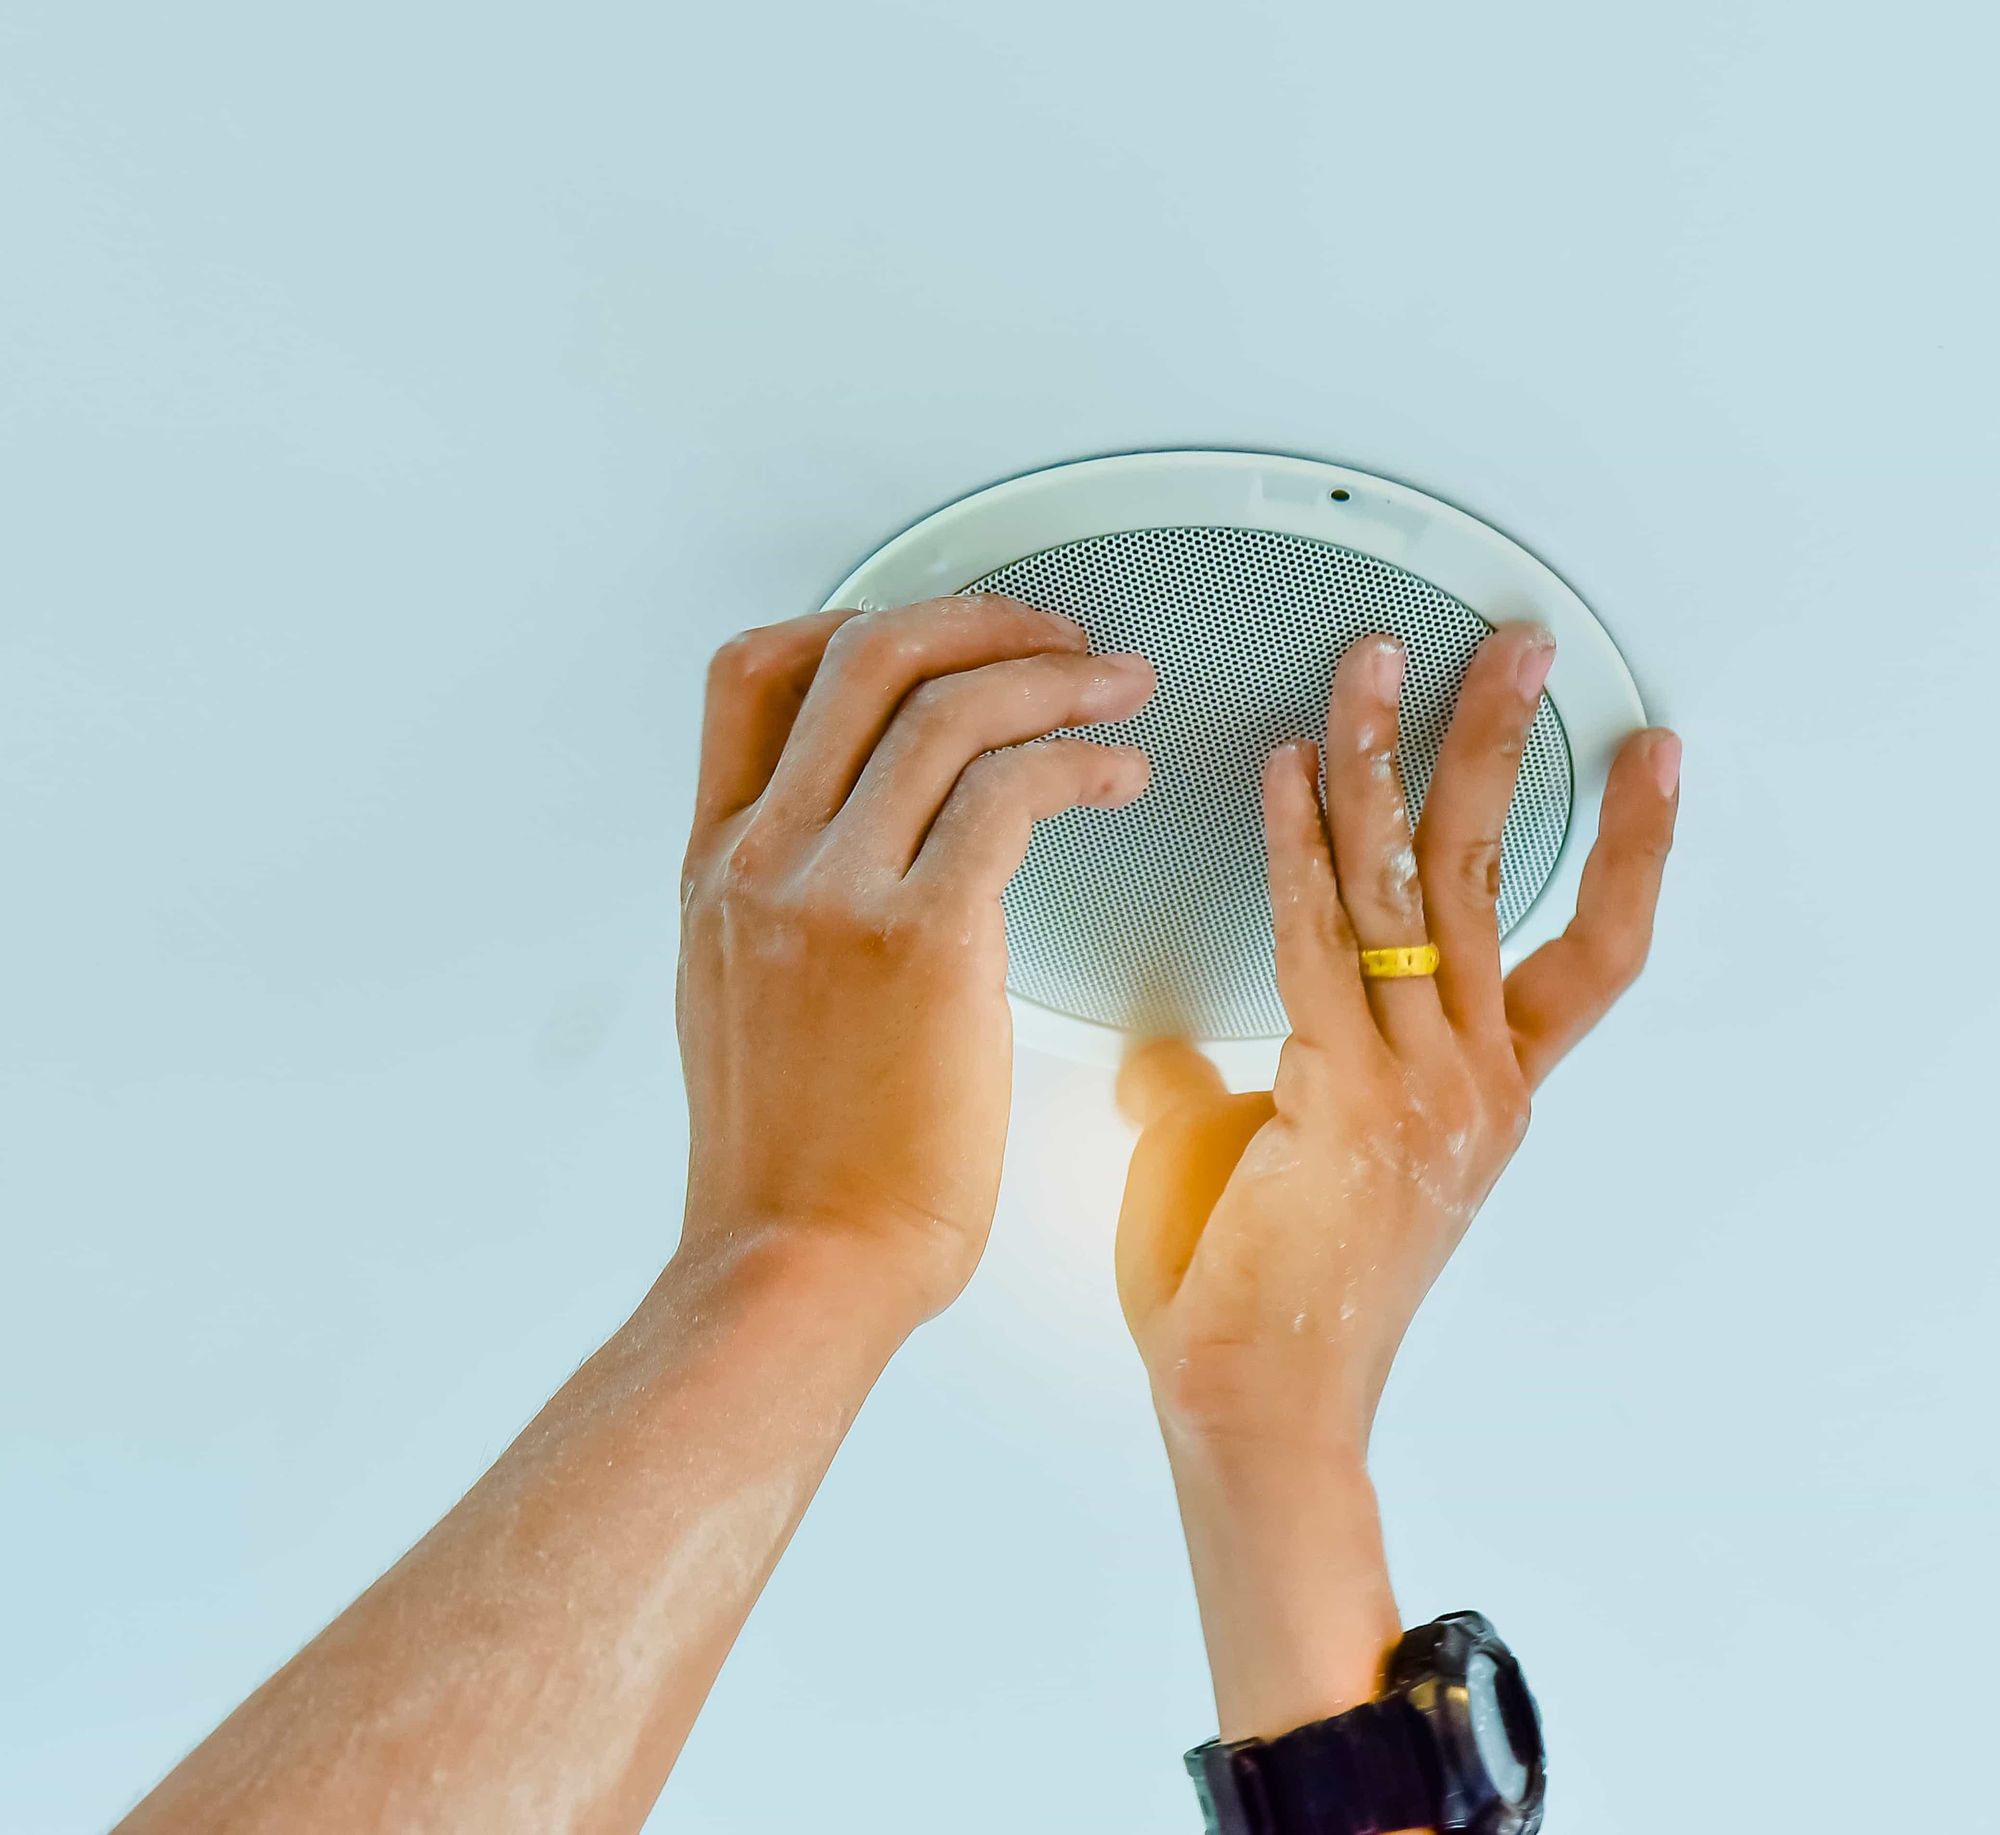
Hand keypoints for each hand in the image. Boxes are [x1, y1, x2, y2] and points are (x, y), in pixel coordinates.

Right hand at [676, 593, 1155, 1320]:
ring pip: (945, 708)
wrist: (796, 1271)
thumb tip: (854, 864)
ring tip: (1119, 688)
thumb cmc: (791, 1170)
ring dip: (1052, 676)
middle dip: (977, 620)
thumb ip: (784, 914)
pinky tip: (1122, 777)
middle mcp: (764, 858)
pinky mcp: (919, 938)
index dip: (856, 624)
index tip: (940, 639)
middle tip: (1058, 634)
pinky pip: (1010, 792)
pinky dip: (1080, 760)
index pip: (752, 675)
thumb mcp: (744, 1008)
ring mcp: (831, 893)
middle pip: (862, 656)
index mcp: (717, 870)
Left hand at [1115, 621, 1678, 1735]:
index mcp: (1484, 1094)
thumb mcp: (1267, 1168)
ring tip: (1381, 667)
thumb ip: (1230, 1089)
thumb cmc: (1257, 1301)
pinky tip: (1285, 771)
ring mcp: (1422, 1088)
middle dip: (1502, 750)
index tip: (1642, 754)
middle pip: (1502, 880)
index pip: (1590, 948)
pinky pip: (1318, 941)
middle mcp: (1476, 1081)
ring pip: (1415, 889)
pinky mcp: (1343, 1097)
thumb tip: (1167, 1052)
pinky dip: (1298, 846)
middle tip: (1511, 649)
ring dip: (1393, 763)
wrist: (1254, 1411)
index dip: (1626, 845)